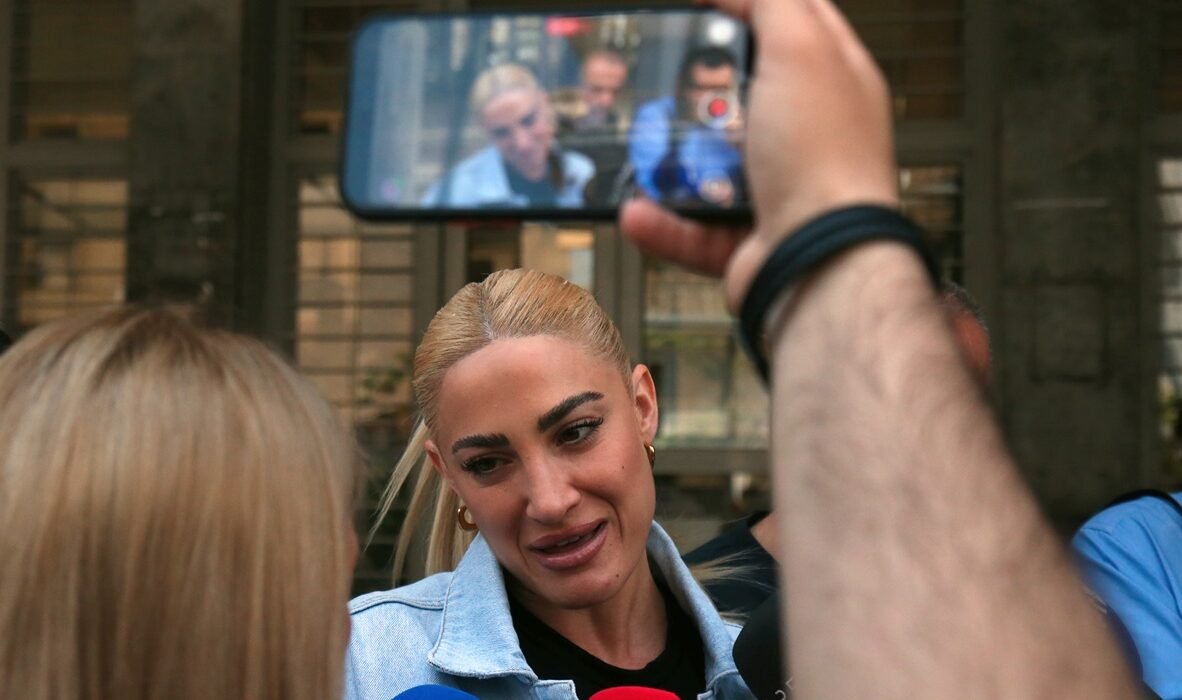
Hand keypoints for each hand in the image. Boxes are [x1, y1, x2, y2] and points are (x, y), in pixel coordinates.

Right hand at [620, 0, 899, 311]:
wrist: (818, 262)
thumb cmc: (825, 160)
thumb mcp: (802, 49)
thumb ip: (774, 3)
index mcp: (834, 83)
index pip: (798, 24)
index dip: (753, 6)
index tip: (707, 4)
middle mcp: (809, 137)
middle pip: (745, 97)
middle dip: (701, 88)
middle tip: (664, 75)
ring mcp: (778, 191)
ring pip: (710, 167)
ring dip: (670, 160)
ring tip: (640, 144)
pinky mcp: (747, 242)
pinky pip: (692, 229)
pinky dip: (662, 224)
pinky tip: (636, 209)